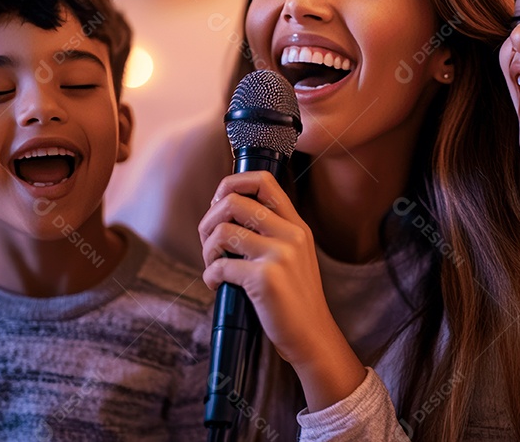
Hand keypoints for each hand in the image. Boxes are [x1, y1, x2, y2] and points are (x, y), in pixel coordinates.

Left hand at [198, 171, 365, 410]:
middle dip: (208, 220)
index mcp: (296, 226)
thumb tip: (226, 214)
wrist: (313, 337)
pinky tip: (216, 285)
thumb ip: (272, 233)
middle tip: (208, 242)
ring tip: (212, 264)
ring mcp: (279, 255)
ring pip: (222, 231)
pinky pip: (220, 266)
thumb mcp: (294, 257)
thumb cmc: (294, 300)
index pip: (264, 181)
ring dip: (207, 249)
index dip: (231, 184)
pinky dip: (210, 275)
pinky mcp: (265, 279)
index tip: (219, 205)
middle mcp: (290, 234)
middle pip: (233, 201)